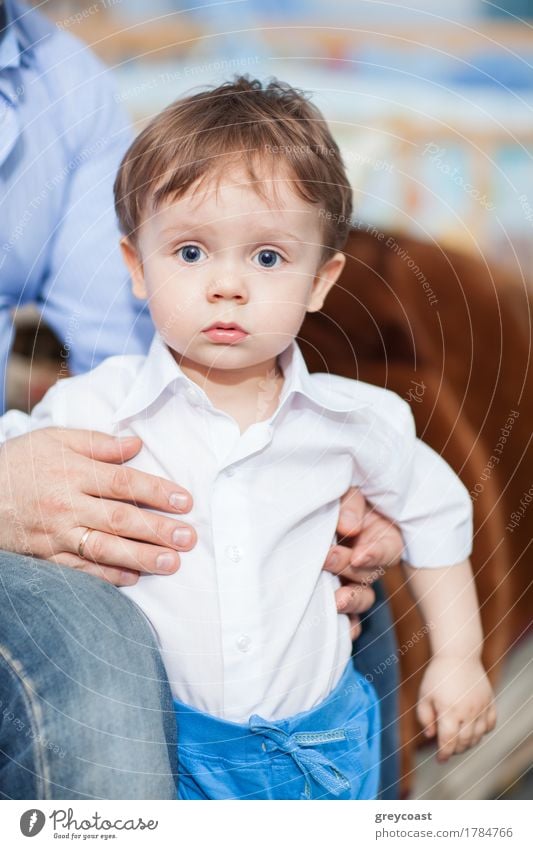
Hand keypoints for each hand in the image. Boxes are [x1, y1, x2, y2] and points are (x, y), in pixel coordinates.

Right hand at [0, 428, 195, 586]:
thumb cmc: (21, 461)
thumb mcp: (55, 439)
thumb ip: (98, 443)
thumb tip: (137, 445)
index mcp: (72, 472)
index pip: (123, 483)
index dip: (156, 492)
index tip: (185, 501)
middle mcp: (66, 504)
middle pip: (120, 518)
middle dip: (158, 529)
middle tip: (189, 538)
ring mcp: (55, 534)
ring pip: (104, 548)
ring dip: (141, 557)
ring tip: (172, 563)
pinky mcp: (45, 556)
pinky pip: (80, 570)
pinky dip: (107, 576)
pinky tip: (134, 578)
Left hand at [324, 487, 403, 638]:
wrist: (316, 508)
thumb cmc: (338, 499)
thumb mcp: (347, 491)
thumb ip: (350, 505)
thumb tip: (348, 527)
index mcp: (381, 536)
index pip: (387, 549)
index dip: (375, 554)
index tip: (360, 555)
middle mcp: (371, 561)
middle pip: (369, 573)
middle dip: (348, 567)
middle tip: (327, 558)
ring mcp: (355, 580)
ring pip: (362, 598)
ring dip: (351, 600)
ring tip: (335, 600)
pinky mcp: (339, 595)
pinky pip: (349, 617)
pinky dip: (346, 625)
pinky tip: (339, 630)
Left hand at [416, 655, 496, 761]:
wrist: (458, 655)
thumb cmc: (437, 676)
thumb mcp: (424, 696)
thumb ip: (424, 718)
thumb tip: (431, 736)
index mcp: (449, 712)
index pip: (448, 743)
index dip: (444, 755)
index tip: (440, 760)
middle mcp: (467, 712)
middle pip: (464, 742)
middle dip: (455, 750)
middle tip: (447, 748)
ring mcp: (481, 707)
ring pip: (478, 736)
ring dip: (468, 743)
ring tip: (458, 740)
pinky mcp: (490, 702)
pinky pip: (490, 725)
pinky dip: (483, 732)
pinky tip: (473, 729)